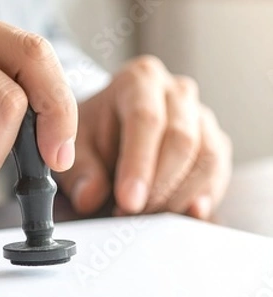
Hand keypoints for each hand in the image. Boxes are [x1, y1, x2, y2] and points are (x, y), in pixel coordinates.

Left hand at [57, 56, 231, 219]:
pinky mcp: (215, 142)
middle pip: (181, 139)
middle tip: (135, 215)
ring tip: (150, 216)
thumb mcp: (77, 147)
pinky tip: (185, 212)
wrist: (112, 129)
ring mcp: (200, 115)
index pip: (146, 119)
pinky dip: (204, 196)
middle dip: (159, 185)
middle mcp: (176, 91)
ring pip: (207, 156)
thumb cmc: (95, 134)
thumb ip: (82, 171)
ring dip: (180, 195)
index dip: (139, 164)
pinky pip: (218, 171)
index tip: (128, 200)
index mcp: (139, 80)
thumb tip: (89, 197)